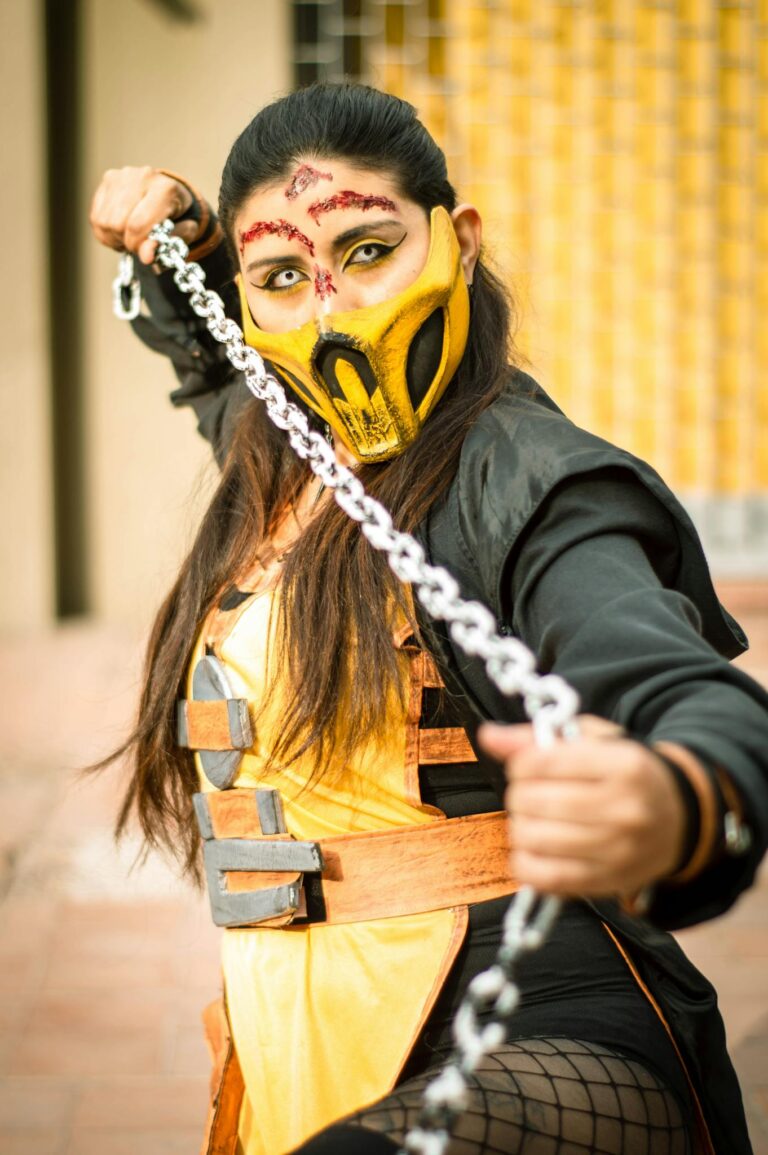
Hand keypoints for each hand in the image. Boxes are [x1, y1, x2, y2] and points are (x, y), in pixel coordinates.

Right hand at [89, 166, 198, 263]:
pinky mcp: (108, 180)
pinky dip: (106, 232)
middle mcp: (141, 177)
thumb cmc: (177, 217)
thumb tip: (146, 256)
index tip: (146, 254)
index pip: (138, 225)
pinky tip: (120, 229)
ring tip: (131, 235)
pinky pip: (96, 217)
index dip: (138, 245)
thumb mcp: (183, 233)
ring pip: (104, 222)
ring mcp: (121, 176)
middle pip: (118, 224)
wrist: (169, 194)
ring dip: (116, 238)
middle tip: (140, 242)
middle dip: (128, 242)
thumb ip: (166, 244)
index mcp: (165, 189)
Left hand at [479, 715, 686, 898]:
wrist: (679, 819)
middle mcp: (624, 809)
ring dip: (519, 827)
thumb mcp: (593, 741)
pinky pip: (545, 878)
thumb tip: (488, 736)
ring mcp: (617, 850)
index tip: (526, 767)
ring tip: (533, 819)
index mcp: (623, 765)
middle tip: (530, 793)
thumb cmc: (626, 774)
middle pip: (533, 801)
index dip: (520, 764)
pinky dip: (525, 863)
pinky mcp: (607, 882)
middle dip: (518, 795)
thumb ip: (537, 738)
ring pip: (533, 839)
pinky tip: (533, 849)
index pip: (543, 763)